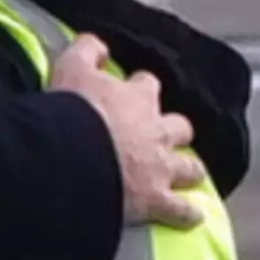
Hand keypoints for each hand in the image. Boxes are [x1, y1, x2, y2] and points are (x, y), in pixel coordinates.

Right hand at [51, 34, 204, 227]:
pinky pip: (182, 211)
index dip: (140, 88)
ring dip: (186, 169)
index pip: (148, 85)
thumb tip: (97, 44)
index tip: (131, 92)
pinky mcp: (156, 200)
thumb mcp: (70, 68)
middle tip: (159, 135)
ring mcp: (160, 167)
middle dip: (172, 130)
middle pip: (179, 127)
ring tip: (178, 173)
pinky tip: (187, 215)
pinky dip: (186, 213)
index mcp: (136, 98)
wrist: (73, 156)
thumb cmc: (71, 111)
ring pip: (190, 167)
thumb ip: (85, 51)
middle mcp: (157, 130)